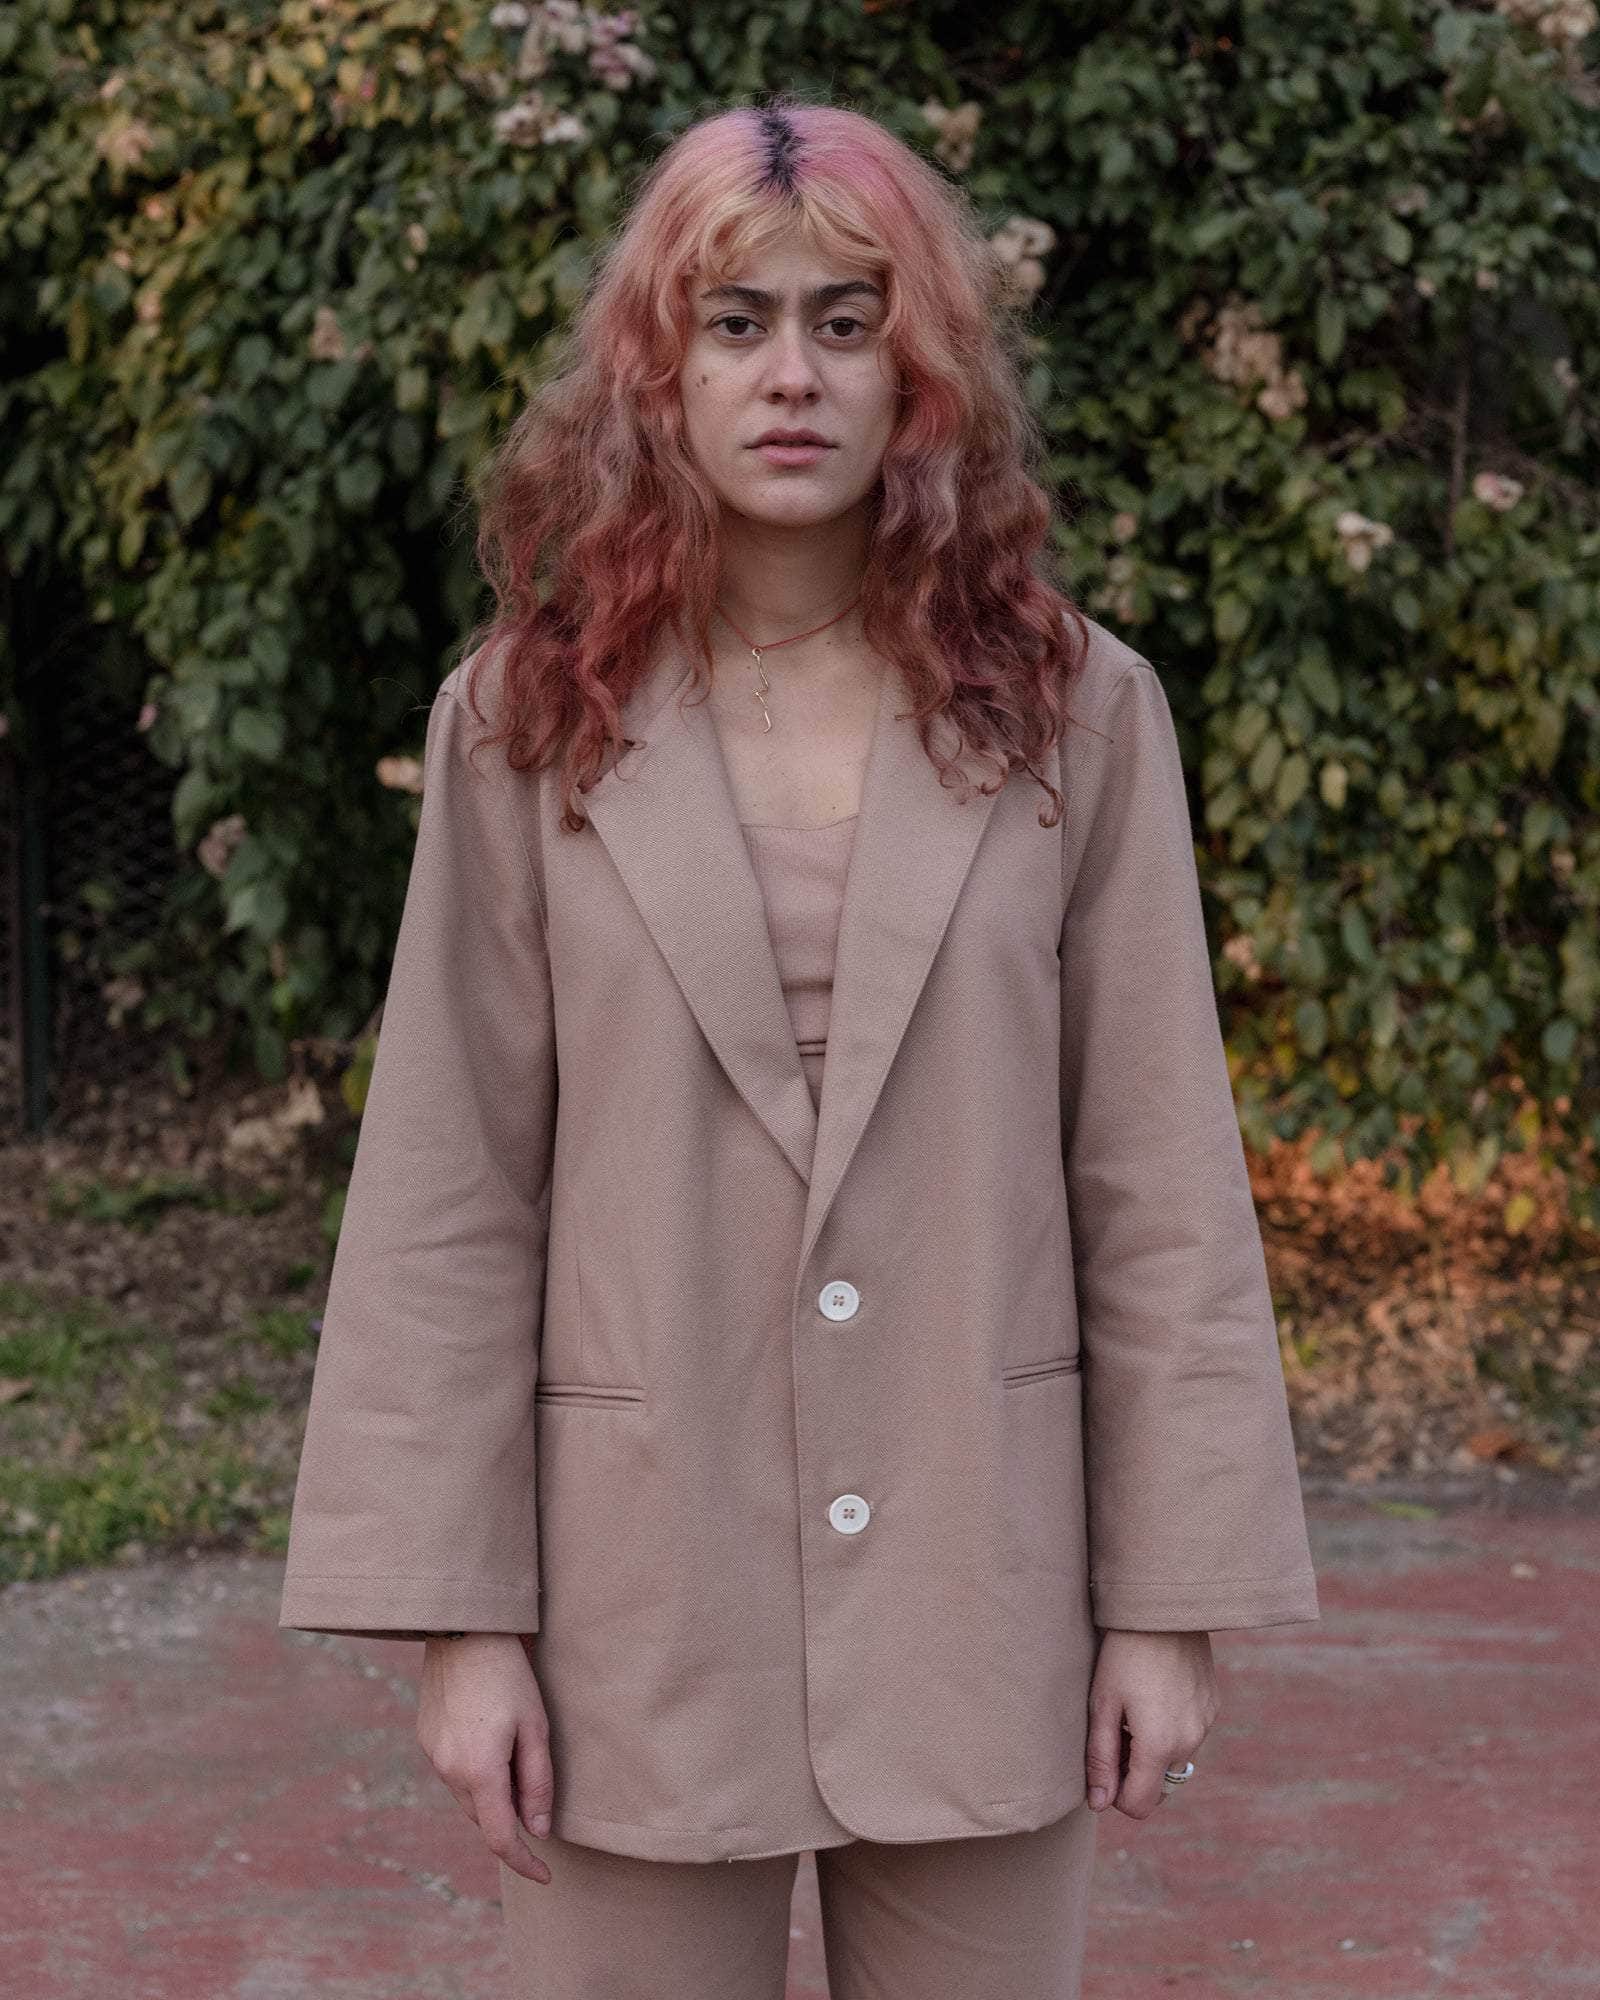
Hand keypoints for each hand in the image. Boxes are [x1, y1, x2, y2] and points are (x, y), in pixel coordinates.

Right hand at [416, 1632, 554, 1884]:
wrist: (463, 1629)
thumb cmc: (508, 1674)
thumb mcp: (536, 1726)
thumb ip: (537, 1781)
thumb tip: (539, 1829)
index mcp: (479, 1772)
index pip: (501, 1838)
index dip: (524, 1863)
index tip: (545, 1875)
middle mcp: (448, 1771)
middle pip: (484, 1818)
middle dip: (511, 1820)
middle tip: (537, 1791)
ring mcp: (432, 1755)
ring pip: (467, 1797)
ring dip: (492, 1795)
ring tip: (515, 1755)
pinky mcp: (426, 1737)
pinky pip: (453, 1772)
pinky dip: (474, 1773)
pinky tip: (490, 1739)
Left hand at [1085, 1628, 1219, 1820]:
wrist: (1162, 1609)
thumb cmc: (1123, 1654)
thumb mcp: (1103, 1704)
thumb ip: (1101, 1759)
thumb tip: (1098, 1804)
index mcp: (1160, 1745)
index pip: (1140, 1804)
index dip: (1115, 1794)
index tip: (1103, 1763)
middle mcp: (1190, 1742)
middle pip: (1158, 1785)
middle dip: (1134, 1773)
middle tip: (1115, 1732)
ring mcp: (1206, 1724)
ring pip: (1174, 1760)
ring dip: (1153, 1751)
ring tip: (1134, 1709)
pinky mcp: (1212, 1707)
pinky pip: (1189, 1735)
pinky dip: (1171, 1730)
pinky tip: (1155, 1695)